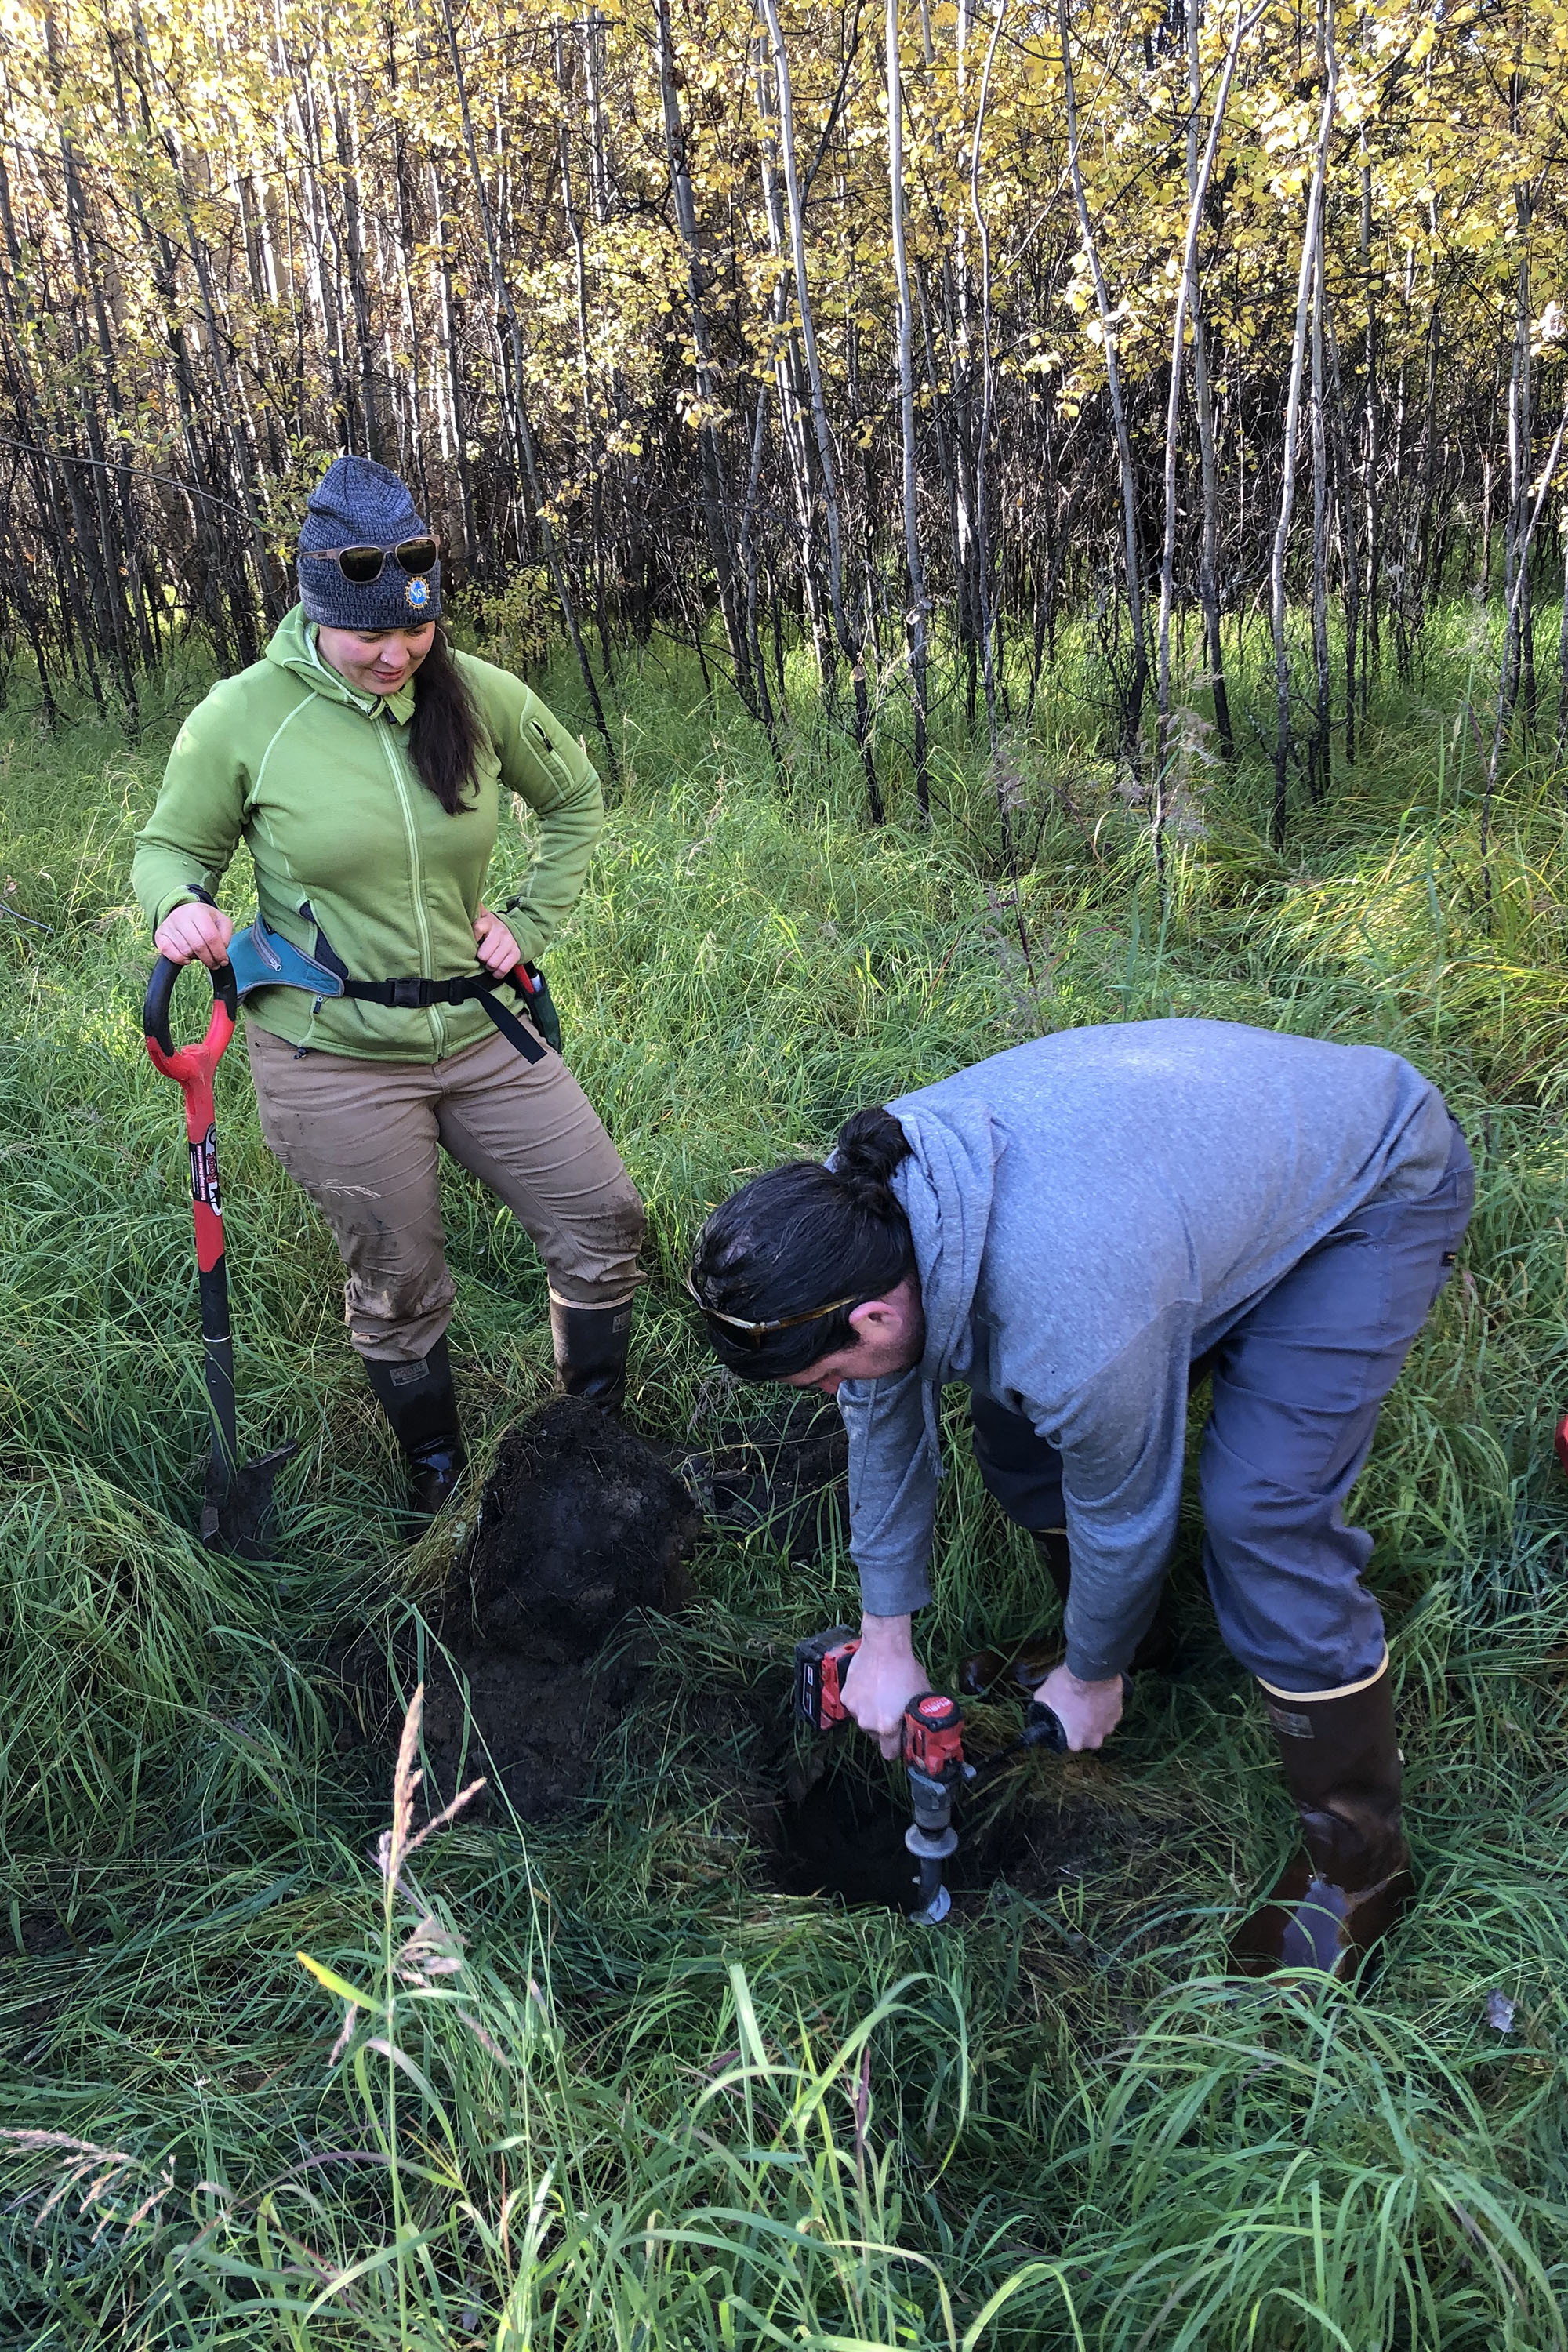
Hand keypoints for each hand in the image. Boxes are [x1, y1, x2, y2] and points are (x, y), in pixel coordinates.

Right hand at [154, 901, 232, 969]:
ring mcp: (168, 925)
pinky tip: (187, 958)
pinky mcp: (159, 935)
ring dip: (195, 958)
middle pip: (198, 946)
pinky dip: (179, 959)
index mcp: (198, 911)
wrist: (183, 911)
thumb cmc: (204, 919)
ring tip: (200, 953)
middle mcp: (181, 916)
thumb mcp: (221, 921)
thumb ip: (226, 935)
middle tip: (214, 964)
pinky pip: (168, 953)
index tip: (223, 961)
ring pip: (185, 951)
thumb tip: (221, 950)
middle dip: (209, 959)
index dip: (219, 953)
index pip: (211, 937)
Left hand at [474, 907, 520, 975]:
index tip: (473, 941)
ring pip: (493, 963)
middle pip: (484, 954)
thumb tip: (460, 897)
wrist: (514, 932)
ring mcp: (509, 943)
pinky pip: (504, 969)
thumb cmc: (490, 929)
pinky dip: (498, 972)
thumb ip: (473, 912)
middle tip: (481, 956)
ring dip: (489, 966)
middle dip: (481, 958)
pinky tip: (495, 970)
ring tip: (488, 962)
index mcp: (488, 921)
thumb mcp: (482, 918)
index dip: (474, 937)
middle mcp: (500, 931)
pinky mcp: (516, 953)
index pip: (478, 928)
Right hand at [842, 1613, 929, 1758]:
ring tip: (882, 1694)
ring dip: (872, 1714)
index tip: (901, 1738)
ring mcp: (854, 1709)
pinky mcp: (845, 1696)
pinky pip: (855, 1706)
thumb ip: (917, 1719)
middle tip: (893, 1711)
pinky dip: (862, 1700)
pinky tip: (871, 1686)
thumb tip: (921, 1730)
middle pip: (876, 1738)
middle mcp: (867, 1722)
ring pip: (865, 1721)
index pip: (890, 1754)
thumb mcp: (920, 1697)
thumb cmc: (906, 1670)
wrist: (884, 1646)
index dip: (897, 1747)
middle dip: (884, 1729)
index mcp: (887, 1727)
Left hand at [1032, 1663, 1123, 1751]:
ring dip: (1093, 1718)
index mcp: (1075, 1741)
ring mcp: (1109, 1727)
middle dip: (1081, 1726)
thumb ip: (1043, 1709)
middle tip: (1075, 1709)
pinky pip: (1109, 1715)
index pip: (1068, 1742)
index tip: (1063, 1719)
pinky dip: (1104, 1709)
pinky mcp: (1119, 1714)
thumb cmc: (1066, 1686)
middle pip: (1086, 1737)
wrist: (1091, 1671)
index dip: (1065, 1730)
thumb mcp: (1044, 1696)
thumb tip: (1041, 1709)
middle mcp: (1094, 1740)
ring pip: (1099, 1726)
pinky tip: (1097, 1697)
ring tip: (1086, 1701)